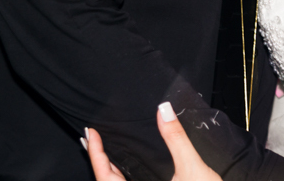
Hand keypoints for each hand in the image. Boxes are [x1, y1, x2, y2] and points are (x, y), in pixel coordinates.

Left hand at [85, 103, 222, 180]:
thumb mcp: (192, 168)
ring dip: (110, 170)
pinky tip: (127, 170)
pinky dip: (123, 177)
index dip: (96, 154)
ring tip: (104, 151)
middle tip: (93, 138)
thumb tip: (164, 110)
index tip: (91, 134)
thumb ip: (176, 139)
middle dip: (99, 161)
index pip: (106, 176)